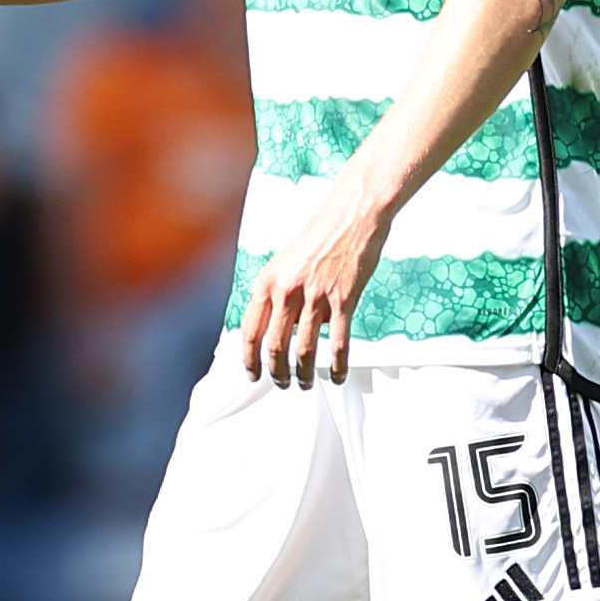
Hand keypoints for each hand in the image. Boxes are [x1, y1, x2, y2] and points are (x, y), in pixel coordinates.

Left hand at [238, 179, 394, 388]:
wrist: (350, 217)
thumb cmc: (318, 237)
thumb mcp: (283, 262)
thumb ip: (276, 293)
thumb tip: (273, 325)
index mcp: (268, 282)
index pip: (250, 331)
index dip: (249, 358)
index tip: (252, 374)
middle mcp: (287, 292)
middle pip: (275, 347)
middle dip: (276, 373)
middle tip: (282, 384)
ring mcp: (316, 297)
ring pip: (305, 351)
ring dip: (304, 374)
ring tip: (306, 384)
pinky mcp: (343, 300)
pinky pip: (339, 343)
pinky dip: (338, 366)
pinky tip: (338, 376)